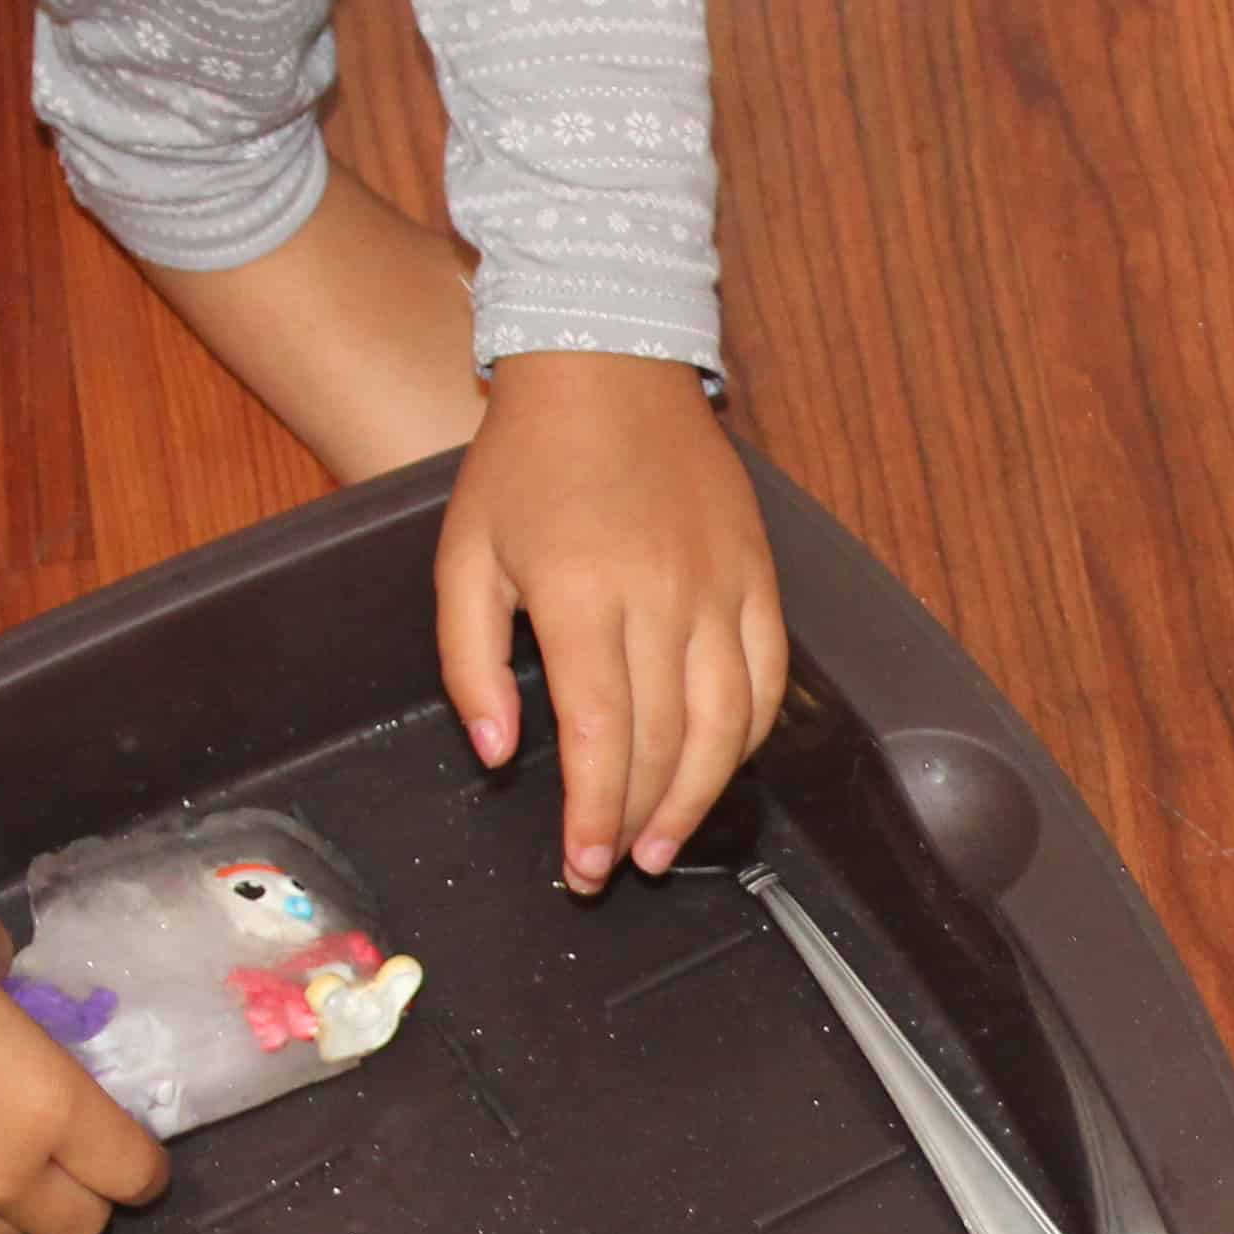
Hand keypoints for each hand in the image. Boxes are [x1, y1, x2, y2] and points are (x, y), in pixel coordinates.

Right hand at [0, 892, 172, 1233]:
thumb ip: (6, 969)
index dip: (140, 1166)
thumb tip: (4, 982)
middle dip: (81, 1195)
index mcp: (51, 1108)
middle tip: (59, 1157)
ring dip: (9, 1210)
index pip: (132, 1172)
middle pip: (80, 1228)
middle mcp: (6, 1176)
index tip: (130, 1150)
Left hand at [438, 353, 787, 893]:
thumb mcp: (464, 558)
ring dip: (700, 797)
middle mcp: (662, 597)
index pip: (603, 736)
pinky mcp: (759, 574)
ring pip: (728, 724)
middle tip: (614, 866)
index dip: (595, 814)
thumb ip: (469, 664)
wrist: (608, 367)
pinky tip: (718, 768)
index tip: (583, 864)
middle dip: (639, 820)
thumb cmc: (526, 464)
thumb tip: (500, 754)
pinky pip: (769, 678)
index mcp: (581, 596)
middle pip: (666, 743)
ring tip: (665, 841)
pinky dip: (749, 737)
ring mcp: (721, 587)